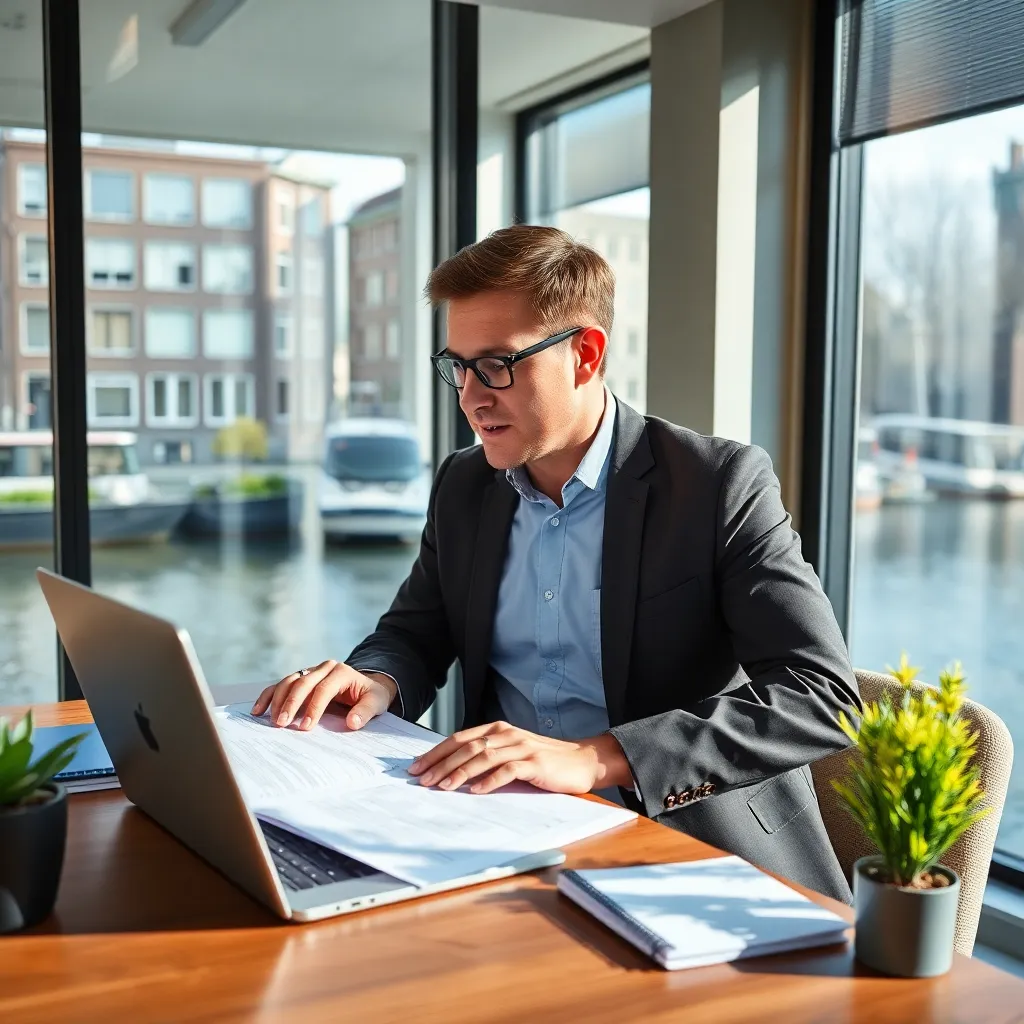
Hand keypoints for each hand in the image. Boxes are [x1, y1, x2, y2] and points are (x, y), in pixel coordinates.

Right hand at [251, 660, 397, 731]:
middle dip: (291, 704)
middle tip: (281, 724)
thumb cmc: (370, 696)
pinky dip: (269, 696)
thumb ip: (365, 711)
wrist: (366, 687)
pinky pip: (281, 685)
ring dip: (278, 700)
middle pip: (303, 683)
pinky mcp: (300, 678)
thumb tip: (352, 722)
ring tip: (271, 720)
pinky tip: (259, 710)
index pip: (324, 689)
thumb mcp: (376, 702)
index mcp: (341, 672)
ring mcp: (310, 671)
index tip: (305, 727)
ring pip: (289, 681)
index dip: (313, 708)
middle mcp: (324, 668)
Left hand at [407, 721, 630, 794]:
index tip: (416, 767)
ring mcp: (521, 746)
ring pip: (483, 757)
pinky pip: (507, 770)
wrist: (581, 761)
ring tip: (442, 787)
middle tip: (422, 780)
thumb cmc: (543, 761)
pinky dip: (489, 781)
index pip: (459, 739)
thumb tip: (451, 772)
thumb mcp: (511, 753)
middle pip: (466, 747)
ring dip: (460, 773)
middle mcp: (506, 733)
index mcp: (497, 729)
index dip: (436, 753)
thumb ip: (487, 756)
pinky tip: (475, 791)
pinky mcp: (535, 762)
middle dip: (441, 764)